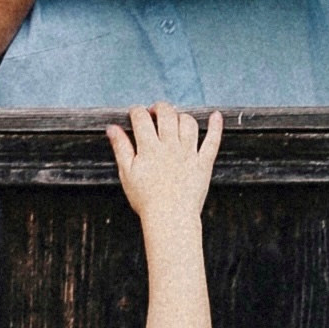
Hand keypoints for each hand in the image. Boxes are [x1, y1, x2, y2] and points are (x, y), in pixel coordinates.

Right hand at [107, 102, 223, 224]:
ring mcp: (189, 153)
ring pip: (188, 123)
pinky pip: (212, 141)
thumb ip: (120, 148)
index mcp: (149, 148)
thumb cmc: (146, 199)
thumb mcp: (127, 173)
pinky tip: (215, 116)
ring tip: (175, 120)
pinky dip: (215, 127)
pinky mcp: (204, 163)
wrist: (170, 219)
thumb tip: (112, 128)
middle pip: (166, 114)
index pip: (142, 118)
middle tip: (155, 113)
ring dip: (180, 116)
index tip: (135, 115)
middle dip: (159, 108)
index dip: (137, 112)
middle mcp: (170, 146)